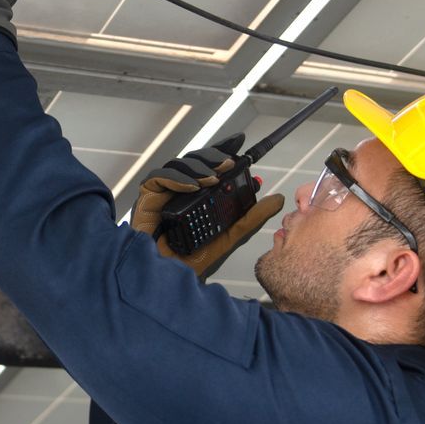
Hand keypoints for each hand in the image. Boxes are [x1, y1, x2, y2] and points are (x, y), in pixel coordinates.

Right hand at [130, 134, 285, 280]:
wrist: (171, 280)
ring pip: (177, 165)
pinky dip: (176, 178)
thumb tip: (277, 199)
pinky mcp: (147, 199)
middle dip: (212, 157)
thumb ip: (251, 218)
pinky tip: (192, 187)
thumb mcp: (230, 236)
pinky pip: (158, 178)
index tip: (240, 143)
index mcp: (198, 196)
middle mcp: (180, 191)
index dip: (223, 150)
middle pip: (194, 161)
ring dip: (197, 167)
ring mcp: (163, 194)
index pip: (210, 165)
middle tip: (229, 164)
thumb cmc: (194, 260)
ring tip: (213, 178)